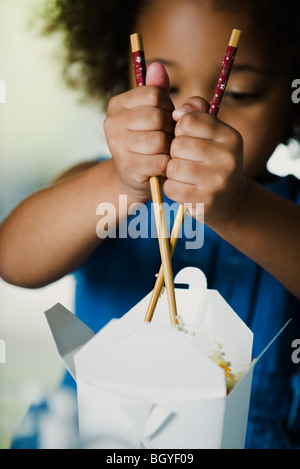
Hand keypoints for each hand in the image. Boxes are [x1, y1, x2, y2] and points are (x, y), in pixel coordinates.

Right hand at [103, 62, 174, 201]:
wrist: (134, 178)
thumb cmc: (150, 141)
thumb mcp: (155, 113)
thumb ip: (159, 90)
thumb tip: (158, 66)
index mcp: (117, 104)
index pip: (154, 94)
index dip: (168, 107)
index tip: (167, 118)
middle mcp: (112, 122)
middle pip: (158, 117)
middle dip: (170, 129)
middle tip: (169, 137)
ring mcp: (117, 145)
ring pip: (160, 140)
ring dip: (169, 148)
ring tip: (165, 151)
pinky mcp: (127, 167)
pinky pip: (160, 160)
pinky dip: (167, 164)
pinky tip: (162, 164)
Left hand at [164, 97, 246, 227]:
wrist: (229, 199)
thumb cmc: (212, 160)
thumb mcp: (211, 133)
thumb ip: (195, 112)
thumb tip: (177, 112)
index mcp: (230, 136)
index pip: (189, 121)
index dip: (180, 130)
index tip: (187, 139)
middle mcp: (229, 158)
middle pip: (178, 145)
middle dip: (174, 153)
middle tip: (184, 160)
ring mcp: (219, 181)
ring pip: (173, 167)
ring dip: (172, 171)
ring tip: (183, 174)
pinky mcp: (206, 201)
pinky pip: (171, 188)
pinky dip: (171, 188)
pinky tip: (183, 188)